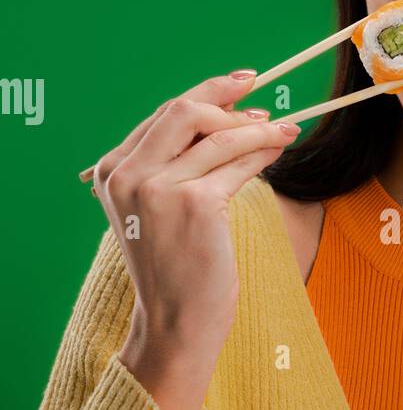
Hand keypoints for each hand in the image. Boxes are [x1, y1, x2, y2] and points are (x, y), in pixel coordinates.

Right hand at [89, 71, 300, 409]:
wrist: (176, 322)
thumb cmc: (177, 268)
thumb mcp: (161, 209)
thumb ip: (178, 164)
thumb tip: (229, 115)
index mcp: (110, 171)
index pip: (163, 115)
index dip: (206, 94)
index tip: (239, 86)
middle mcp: (126, 174)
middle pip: (183, 110)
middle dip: (227, 96)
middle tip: (262, 96)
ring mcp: (157, 187)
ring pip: (217, 134)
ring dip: (257, 126)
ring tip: (285, 127)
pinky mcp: (194, 202)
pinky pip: (237, 161)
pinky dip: (263, 149)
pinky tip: (279, 146)